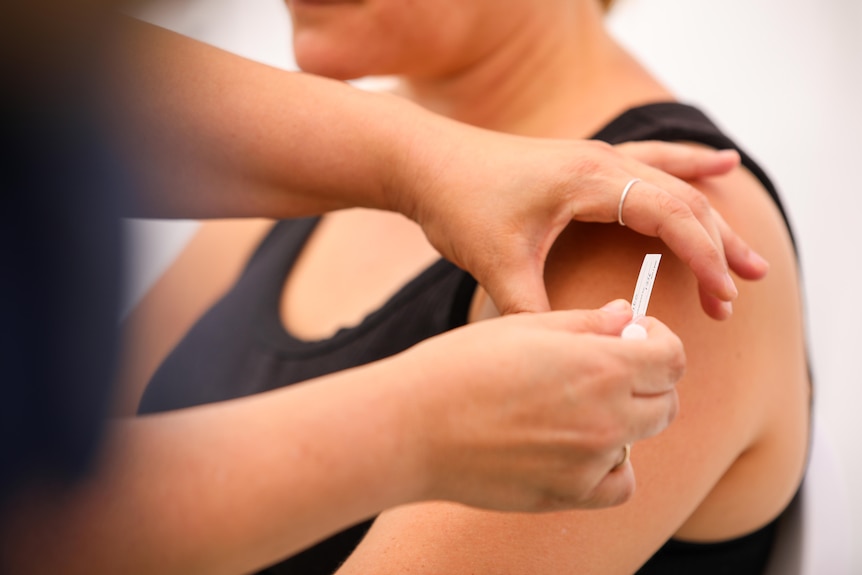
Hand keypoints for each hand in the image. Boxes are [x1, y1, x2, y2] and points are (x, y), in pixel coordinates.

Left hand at [391, 120, 767, 316]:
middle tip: (752, 284)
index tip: (725, 298)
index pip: (671, 216)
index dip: (704, 258)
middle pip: (682, 199)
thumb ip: (531, 311)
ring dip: (711, 214)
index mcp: (590, 179)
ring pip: (671, 182)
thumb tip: (566, 358)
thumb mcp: (495, 263)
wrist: (424, 161)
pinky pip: (650, 161)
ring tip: (748, 249)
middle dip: (720, 244)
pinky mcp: (582, 164)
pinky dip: (687, 166)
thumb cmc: (457, 203)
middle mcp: (601, 161)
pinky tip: (719, 163)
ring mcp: (593, 157)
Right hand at [398, 300, 681, 511]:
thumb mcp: (526, 328)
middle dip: (647, 381)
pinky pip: (619, 483)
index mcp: (601, 366)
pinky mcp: (569, 494)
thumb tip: (628, 317)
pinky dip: (610, 466)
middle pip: (665, 401)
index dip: (658, 342)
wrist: (412, 427)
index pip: (673, 358)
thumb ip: (587, 324)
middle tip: (605, 370)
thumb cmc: (461, 366)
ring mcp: (591, 461)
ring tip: (576, 407)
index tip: (635, 339)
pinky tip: (579, 448)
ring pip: (641, 439)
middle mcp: (607, 417)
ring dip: (625, 421)